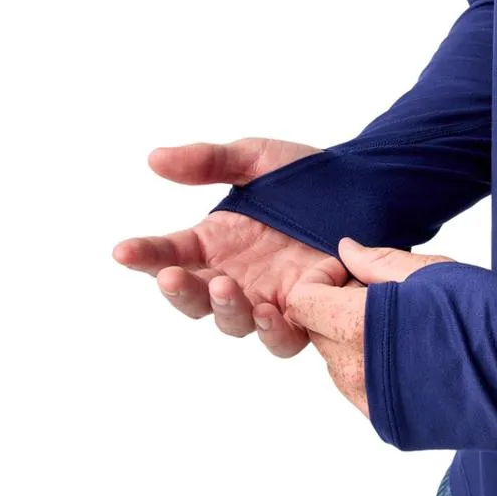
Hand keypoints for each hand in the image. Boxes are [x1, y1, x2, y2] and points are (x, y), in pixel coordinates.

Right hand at [112, 138, 348, 357]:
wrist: (373, 189)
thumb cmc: (310, 176)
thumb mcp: (254, 158)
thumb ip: (207, 161)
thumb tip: (154, 158)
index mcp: (217, 242)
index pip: (169, 254)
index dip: (144, 255)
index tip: (123, 251)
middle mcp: (237, 275)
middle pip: (194, 298)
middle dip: (179, 291)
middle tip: (171, 276)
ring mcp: (270, 297)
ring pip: (235, 322)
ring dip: (224, 310)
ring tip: (223, 288)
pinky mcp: (307, 312)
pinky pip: (283, 336)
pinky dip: (271, 331)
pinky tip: (268, 312)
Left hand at [284, 238, 450, 416]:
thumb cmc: (487, 315)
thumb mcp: (431, 271)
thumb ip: (377, 262)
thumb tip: (345, 250)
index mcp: (362, 326)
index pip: (303, 303)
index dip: (321, 281)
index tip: (353, 274)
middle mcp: (359, 372)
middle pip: (318, 333)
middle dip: (336, 309)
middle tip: (381, 295)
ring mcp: (374, 404)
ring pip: (336, 363)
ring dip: (352, 340)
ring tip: (401, 325)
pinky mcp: (391, 426)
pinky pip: (359, 391)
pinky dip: (370, 370)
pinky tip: (410, 356)